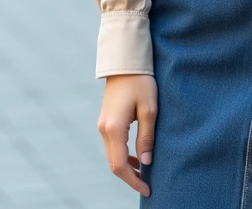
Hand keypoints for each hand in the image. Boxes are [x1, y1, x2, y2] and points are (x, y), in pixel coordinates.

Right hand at [97, 74, 157, 196]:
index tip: (148, 189)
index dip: (133, 180)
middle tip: (147, 185)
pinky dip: (123, 155)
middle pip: (114, 164)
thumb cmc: (141, 82)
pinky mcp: (106, 120)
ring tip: (144, 173)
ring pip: (112, 155)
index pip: (120, 165)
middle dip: (130, 177)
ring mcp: (103, 125)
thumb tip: (146, 162)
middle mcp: (104, 129)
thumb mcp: (149, 109)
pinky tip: (136, 156)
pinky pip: (113, 145)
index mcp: (114, 128)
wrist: (125, 61)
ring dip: (126, 166)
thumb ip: (147, 137)